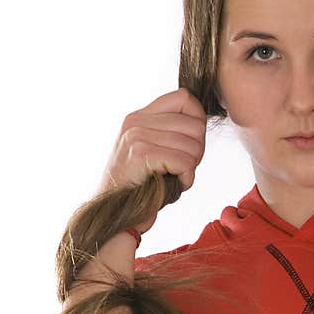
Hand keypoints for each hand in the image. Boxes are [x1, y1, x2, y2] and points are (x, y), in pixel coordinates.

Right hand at [96, 87, 207, 233]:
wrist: (114, 215)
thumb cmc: (140, 187)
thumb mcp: (152, 150)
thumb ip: (170, 132)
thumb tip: (200, 122)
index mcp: (139, 116)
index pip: (184, 98)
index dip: (198, 120)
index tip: (190, 144)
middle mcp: (136, 121)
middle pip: (195, 124)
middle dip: (198, 150)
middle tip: (182, 167)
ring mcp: (137, 137)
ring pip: (193, 145)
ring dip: (191, 167)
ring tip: (175, 177)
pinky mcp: (142, 155)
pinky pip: (185, 162)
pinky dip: (186, 179)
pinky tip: (174, 184)